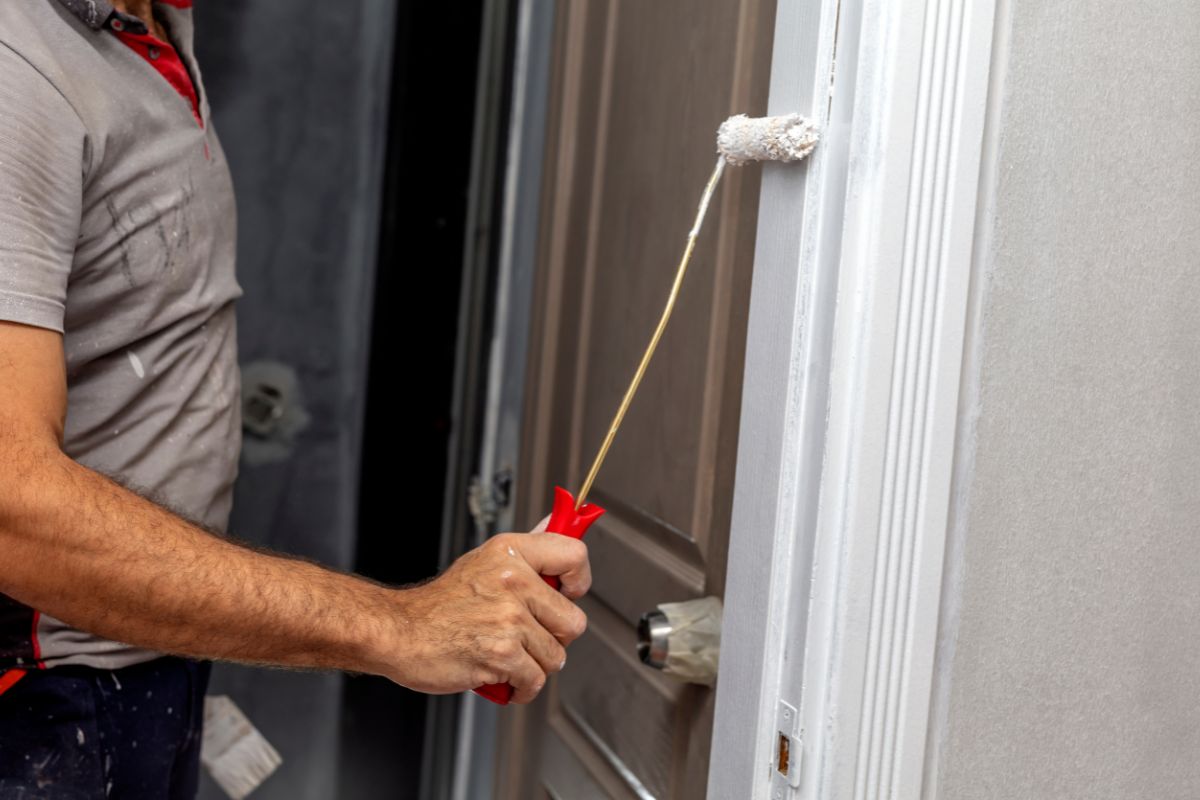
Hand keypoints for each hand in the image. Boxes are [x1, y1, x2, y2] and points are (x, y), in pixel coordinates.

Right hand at [380, 517, 590, 702]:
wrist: (399, 632)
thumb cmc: (441, 603)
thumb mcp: (485, 561)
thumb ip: (528, 551)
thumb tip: (562, 520)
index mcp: (511, 552)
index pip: (575, 555)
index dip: (579, 580)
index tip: (568, 592)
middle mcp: (513, 581)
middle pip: (573, 621)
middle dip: (554, 637)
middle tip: (528, 635)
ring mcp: (508, 619)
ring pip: (556, 656)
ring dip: (535, 664)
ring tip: (509, 655)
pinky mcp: (501, 654)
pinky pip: (535, 680)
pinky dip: (522, 687)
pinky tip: (502, 675)